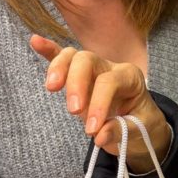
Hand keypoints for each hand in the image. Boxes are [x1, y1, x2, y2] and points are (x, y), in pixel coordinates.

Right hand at [31, 35, 171, 170]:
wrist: (142, 124)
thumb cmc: (142, 124)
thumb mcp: (141, 131)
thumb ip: (121, 131)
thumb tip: (100, 136)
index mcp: (130, 77)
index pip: (109, 82)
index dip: (99, 104)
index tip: (92, 131)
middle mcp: (110, 67)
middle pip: (87, 61)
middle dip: (76, 83)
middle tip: (73, 111)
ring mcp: (93, 69)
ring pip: (72, 56)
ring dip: (59, 69)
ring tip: (51, 88)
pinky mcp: (80, 76)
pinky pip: (62, 59)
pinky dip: (49, 51)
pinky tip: (35, 41)